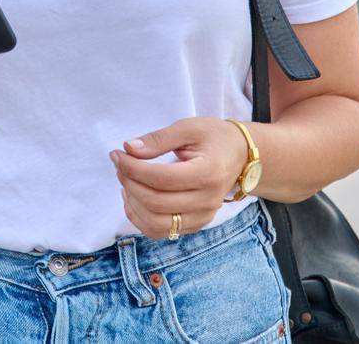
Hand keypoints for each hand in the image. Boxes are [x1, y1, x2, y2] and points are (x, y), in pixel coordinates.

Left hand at [110, 117, 250, 239]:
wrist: (240, 156)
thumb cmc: (214, 138)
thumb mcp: (188, 128)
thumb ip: (158, 139)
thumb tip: (129, 149)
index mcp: (208, 173)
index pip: (161, 178)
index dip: (133, 168)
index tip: (118, 154)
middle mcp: (207, 201)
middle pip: (155, 202)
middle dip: (129, 183)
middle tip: (120, 165)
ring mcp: (202, 217)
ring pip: (155, 224)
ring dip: (132, 203)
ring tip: (126, 182)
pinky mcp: (195, 225)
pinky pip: (160, 231)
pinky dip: (140, 218)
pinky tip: (134, 197)